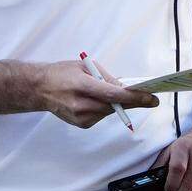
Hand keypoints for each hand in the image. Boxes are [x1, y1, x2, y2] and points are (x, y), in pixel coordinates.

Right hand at [35, 60, 157, 127]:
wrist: (40, 89)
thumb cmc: (62, 73)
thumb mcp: (85, 66)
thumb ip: (106, 76)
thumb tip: (125, 87)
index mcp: (82, 85)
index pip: (114, 94)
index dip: (135, 98)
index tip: (151, 98)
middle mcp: (81, 104)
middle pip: (115, 106)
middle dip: (133, 101)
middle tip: (150, 98)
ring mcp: (80, 117)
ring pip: (110, 112)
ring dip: (118, 104)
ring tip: (122, 95)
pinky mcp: (81, 124)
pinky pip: (102, 116)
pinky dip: (105, 108)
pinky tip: (99, 100)